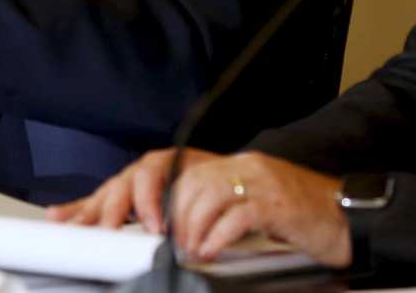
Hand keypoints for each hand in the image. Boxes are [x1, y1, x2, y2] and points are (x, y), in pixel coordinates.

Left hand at [53, 148, 351, 266]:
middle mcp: (224, 164)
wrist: (343, 214)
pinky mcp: (274, 198)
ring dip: (182, 227)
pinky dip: (215, 236)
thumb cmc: (284, 217)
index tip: (72, 220)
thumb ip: (186, 214)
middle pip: (159, 172)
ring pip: (194, 193)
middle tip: (122, 235)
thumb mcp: (228, 210)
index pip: (144, 172)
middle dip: (132, 206)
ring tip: (184, 249)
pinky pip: (233, 214)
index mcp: (208, 166)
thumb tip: (134, 232)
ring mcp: (249, 177)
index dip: (107, 196)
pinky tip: (209, 251)